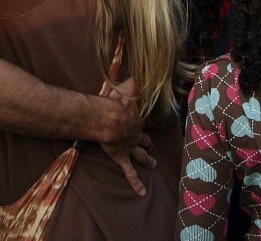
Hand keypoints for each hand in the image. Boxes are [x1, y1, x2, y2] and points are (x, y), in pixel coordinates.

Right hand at [99, 78, 156, 195]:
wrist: (107, 118)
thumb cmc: (115, 100)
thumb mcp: (128, 84)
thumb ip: (136, 77)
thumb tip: (146, 68)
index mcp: (138, 116)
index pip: (147, 118)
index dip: (148, 118)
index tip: (151, 118)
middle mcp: (136, 132)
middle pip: (145, 137)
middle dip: (149, 140)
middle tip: (153, 143)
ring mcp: (130, 146)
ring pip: (141, 154)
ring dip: (147, 159)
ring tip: (153, 163)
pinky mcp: (122, 157)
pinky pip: (130, 172)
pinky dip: (136, 182)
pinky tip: (142, 192)